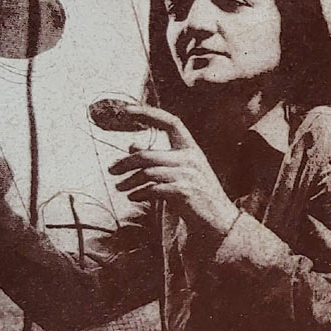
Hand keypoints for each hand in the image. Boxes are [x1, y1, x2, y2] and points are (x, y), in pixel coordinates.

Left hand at [107, 105, 238, 244]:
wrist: (219, 220)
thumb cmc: (198, 195)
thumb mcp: (182, 171)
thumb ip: (159, 158)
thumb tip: (132, 145)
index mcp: (192, 149)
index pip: (171, 122)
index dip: (149, 113)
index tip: (127, 110)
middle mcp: (191, 158)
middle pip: (148, 154)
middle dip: (125, 162)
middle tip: (111, 169)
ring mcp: (188, 175)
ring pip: (147, 172)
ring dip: (129, 181)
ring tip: (120, 187)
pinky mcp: (184, 192)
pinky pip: (153, 189)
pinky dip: (139, 193)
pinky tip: (133, 197)